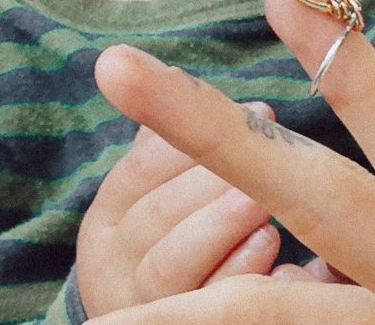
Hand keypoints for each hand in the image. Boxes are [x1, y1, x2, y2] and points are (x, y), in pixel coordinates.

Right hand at [75, 107, 291, 313]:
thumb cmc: (169, 251)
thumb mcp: (154, 202)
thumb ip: (169, 149)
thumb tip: (177, 74)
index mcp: (107, 218)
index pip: (141, 169)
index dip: (194, 135)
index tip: (255, 109)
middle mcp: (111, 264)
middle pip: (154, 214)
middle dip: (211, 178)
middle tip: (265, 149)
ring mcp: (139, 307)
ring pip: (169, 263)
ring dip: (219, 225)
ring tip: (261, 198)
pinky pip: (199, 307)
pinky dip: (234, 275)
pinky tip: (267, 247)